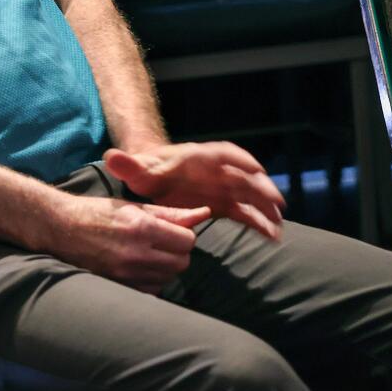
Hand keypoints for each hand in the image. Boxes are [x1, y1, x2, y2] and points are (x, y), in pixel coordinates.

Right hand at [41, 193, 212, 293]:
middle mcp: (136, 253)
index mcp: (142, 227)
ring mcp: (126, 273)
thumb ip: (171, 213)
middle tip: (161, 244)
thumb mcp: (134, 207)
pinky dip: (151, 281)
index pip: (187, 240)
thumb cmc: (97, 213)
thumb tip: (203, 213)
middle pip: (181, 262)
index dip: (183, 236)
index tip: (171, 232)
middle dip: (177, 253)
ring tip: (149, 256)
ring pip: (168, 278)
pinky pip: (152, 290)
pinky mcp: (119, 286)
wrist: (60, 228)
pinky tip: (139, 269)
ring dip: (165, 268)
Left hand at [103, 142, 284, 240]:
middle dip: (261, 188)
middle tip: (276, 203)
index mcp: (199, 158)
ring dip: (265, 208)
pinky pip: (245, 213)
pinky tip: (272, 237)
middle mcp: (216, 172)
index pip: (225, 154)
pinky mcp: (224, 206)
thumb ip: (128, 165)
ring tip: (279, 225)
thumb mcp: (137, 170)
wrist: (151, 181)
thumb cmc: (146, 172)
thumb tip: (112, 157)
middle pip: (245, 176)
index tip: (256, 171)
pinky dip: (258, 223)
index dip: (241, 161)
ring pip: (250, 196)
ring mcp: (223, 189)